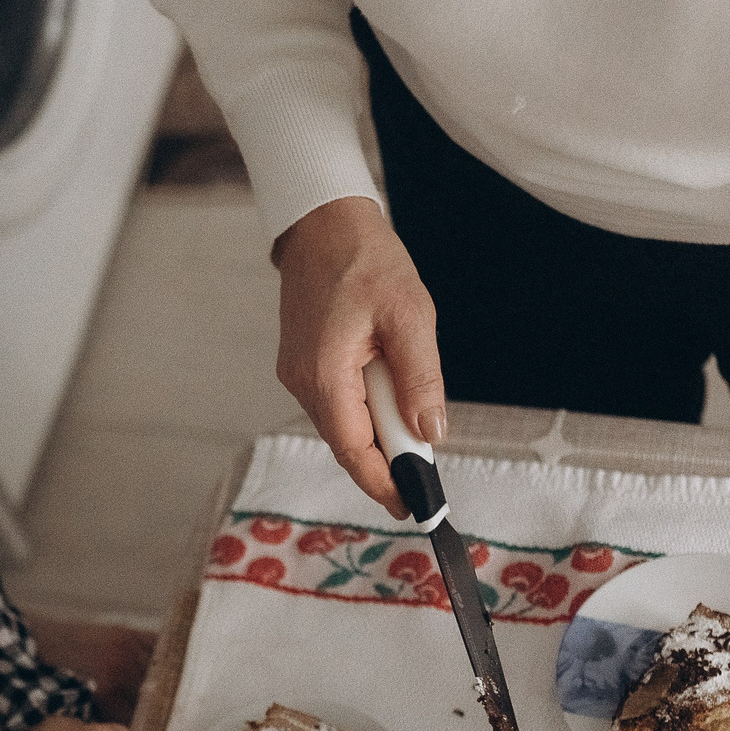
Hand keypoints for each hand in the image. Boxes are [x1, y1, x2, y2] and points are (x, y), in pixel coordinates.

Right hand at [272, 195, 444, 519]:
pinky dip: (367, 410)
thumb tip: (430, 433)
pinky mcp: (305, 365)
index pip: (354, 451)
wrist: (323, 223)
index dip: (385, 484)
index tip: (414, 507)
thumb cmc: (366, 259)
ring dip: (380, 431)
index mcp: (324, 375)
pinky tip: (391, 395)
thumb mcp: (410, 315)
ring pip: (344, 425)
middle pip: (348, 444)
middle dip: (388, 461)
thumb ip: (420, 378)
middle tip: (428, 474)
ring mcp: (299, 375)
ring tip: (414, 423)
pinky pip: (339, 403)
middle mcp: (302, 382)